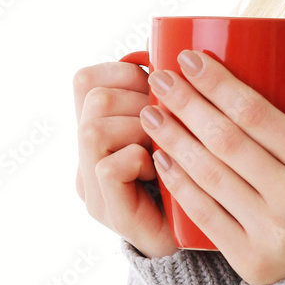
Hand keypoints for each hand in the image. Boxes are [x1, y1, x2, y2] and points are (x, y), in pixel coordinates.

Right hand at [73, 61, 178, 258]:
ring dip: (139, 128)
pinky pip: (109, 167)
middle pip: (93, 99)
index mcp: (97, 126)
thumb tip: (175, 51)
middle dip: (139, 100)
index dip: (123, 72)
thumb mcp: (176, 119)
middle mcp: (85, 155)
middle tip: (166, 121)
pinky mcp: (107, 211)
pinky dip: (139, 159)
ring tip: (162, 144)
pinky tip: (159, 169)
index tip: (154, 86)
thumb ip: (165, 91)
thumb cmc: (194, 166)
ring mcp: (91, 185)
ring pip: (94, 129)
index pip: (85, 79)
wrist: (199, 232)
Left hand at [140, 50, 284, 284]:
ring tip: (151, 113)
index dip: (220, 84)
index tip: (192, 60)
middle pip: (227, 140)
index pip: (259, 115)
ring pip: (211, 174)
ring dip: (175, 139)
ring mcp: (270, 230)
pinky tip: (162, 159)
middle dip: (187, 102)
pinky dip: (180, 185)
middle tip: (160, 76)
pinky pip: (206, 214)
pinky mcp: (250, 259)